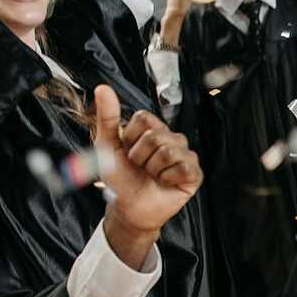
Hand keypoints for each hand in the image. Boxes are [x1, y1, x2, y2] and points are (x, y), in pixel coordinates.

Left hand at [94, 84, 201, 244]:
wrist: (128, 208)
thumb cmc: (120, 178)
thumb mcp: (107, 145)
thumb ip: (107, 116)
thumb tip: (102, 88)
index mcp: (153, 129)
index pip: (145, 119)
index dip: (131, 138)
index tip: (128, 151)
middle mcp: (171, 139)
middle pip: (156, 136)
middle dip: (140, 157)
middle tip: (140, 167)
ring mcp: (185, 155)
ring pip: (169, 152)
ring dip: (153, 169)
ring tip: (152, 176)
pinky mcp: (194, 173)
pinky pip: (183, 168)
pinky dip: (168, 178)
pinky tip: (165, 183)